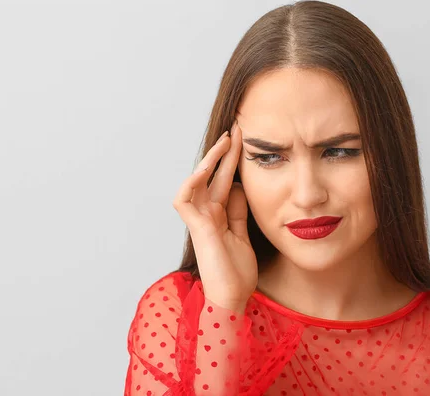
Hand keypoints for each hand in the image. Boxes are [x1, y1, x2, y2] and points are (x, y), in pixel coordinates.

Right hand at [172, 120, 256, 308]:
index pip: (225, 180)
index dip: (232, 160)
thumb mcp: (242, 233)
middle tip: (237, 129)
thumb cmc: (237, 272)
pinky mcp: (197, 229)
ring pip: (196, 181)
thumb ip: (238, 211)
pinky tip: (205, 169)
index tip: (244, 139)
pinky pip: (185, 200)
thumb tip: (240, 187)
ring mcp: (200, 220)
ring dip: (209, 160)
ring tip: (225, 142)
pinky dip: (192, 183)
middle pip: (213, 176)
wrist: (232, 298)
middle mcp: (207, 214)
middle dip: (224, 152)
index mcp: (219, 215)